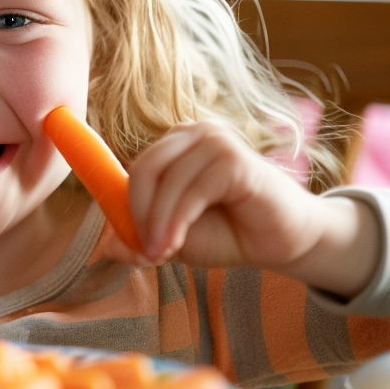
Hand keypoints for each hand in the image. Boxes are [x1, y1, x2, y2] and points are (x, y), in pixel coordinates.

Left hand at [118, 121, 378, 298]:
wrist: (283, 243)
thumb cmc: (229, 234)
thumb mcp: (174, 239)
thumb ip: (141, 237)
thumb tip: (106, 246)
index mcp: (177, 146)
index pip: (137, 168)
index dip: (125, 204)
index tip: (132, 240)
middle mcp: (195, 135)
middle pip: (145, 168)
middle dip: (138, 215)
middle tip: (147, 252)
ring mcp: (217, 141)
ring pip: (166, 181)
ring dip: (157, 223)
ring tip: (163, 253)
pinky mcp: (235, 159)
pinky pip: (191, 189)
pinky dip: (177, 220)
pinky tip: (177, 244)